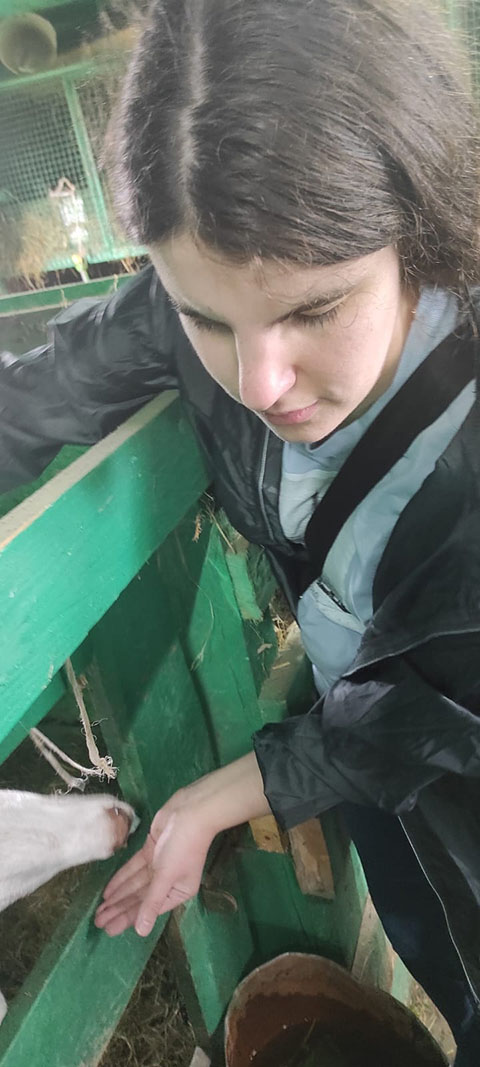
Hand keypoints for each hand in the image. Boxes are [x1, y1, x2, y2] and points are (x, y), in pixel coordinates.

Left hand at [94, 790, 212, 936]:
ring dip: (117, 896)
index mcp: (178, 891)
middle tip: (98, 922)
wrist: (190, 812)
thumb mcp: (167, 877)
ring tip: (99, 910)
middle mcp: (168, 880)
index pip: (148, 909)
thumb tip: (141, 932)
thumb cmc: (183, 848)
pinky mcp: (151, 849)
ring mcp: (159, 864)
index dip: (128, 919)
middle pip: (139, 898)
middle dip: (119, 909)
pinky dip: (121, 878)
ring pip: (134, 884)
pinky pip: (133, 868)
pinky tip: (108, 890)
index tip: (109, 930)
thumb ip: (152, 903)